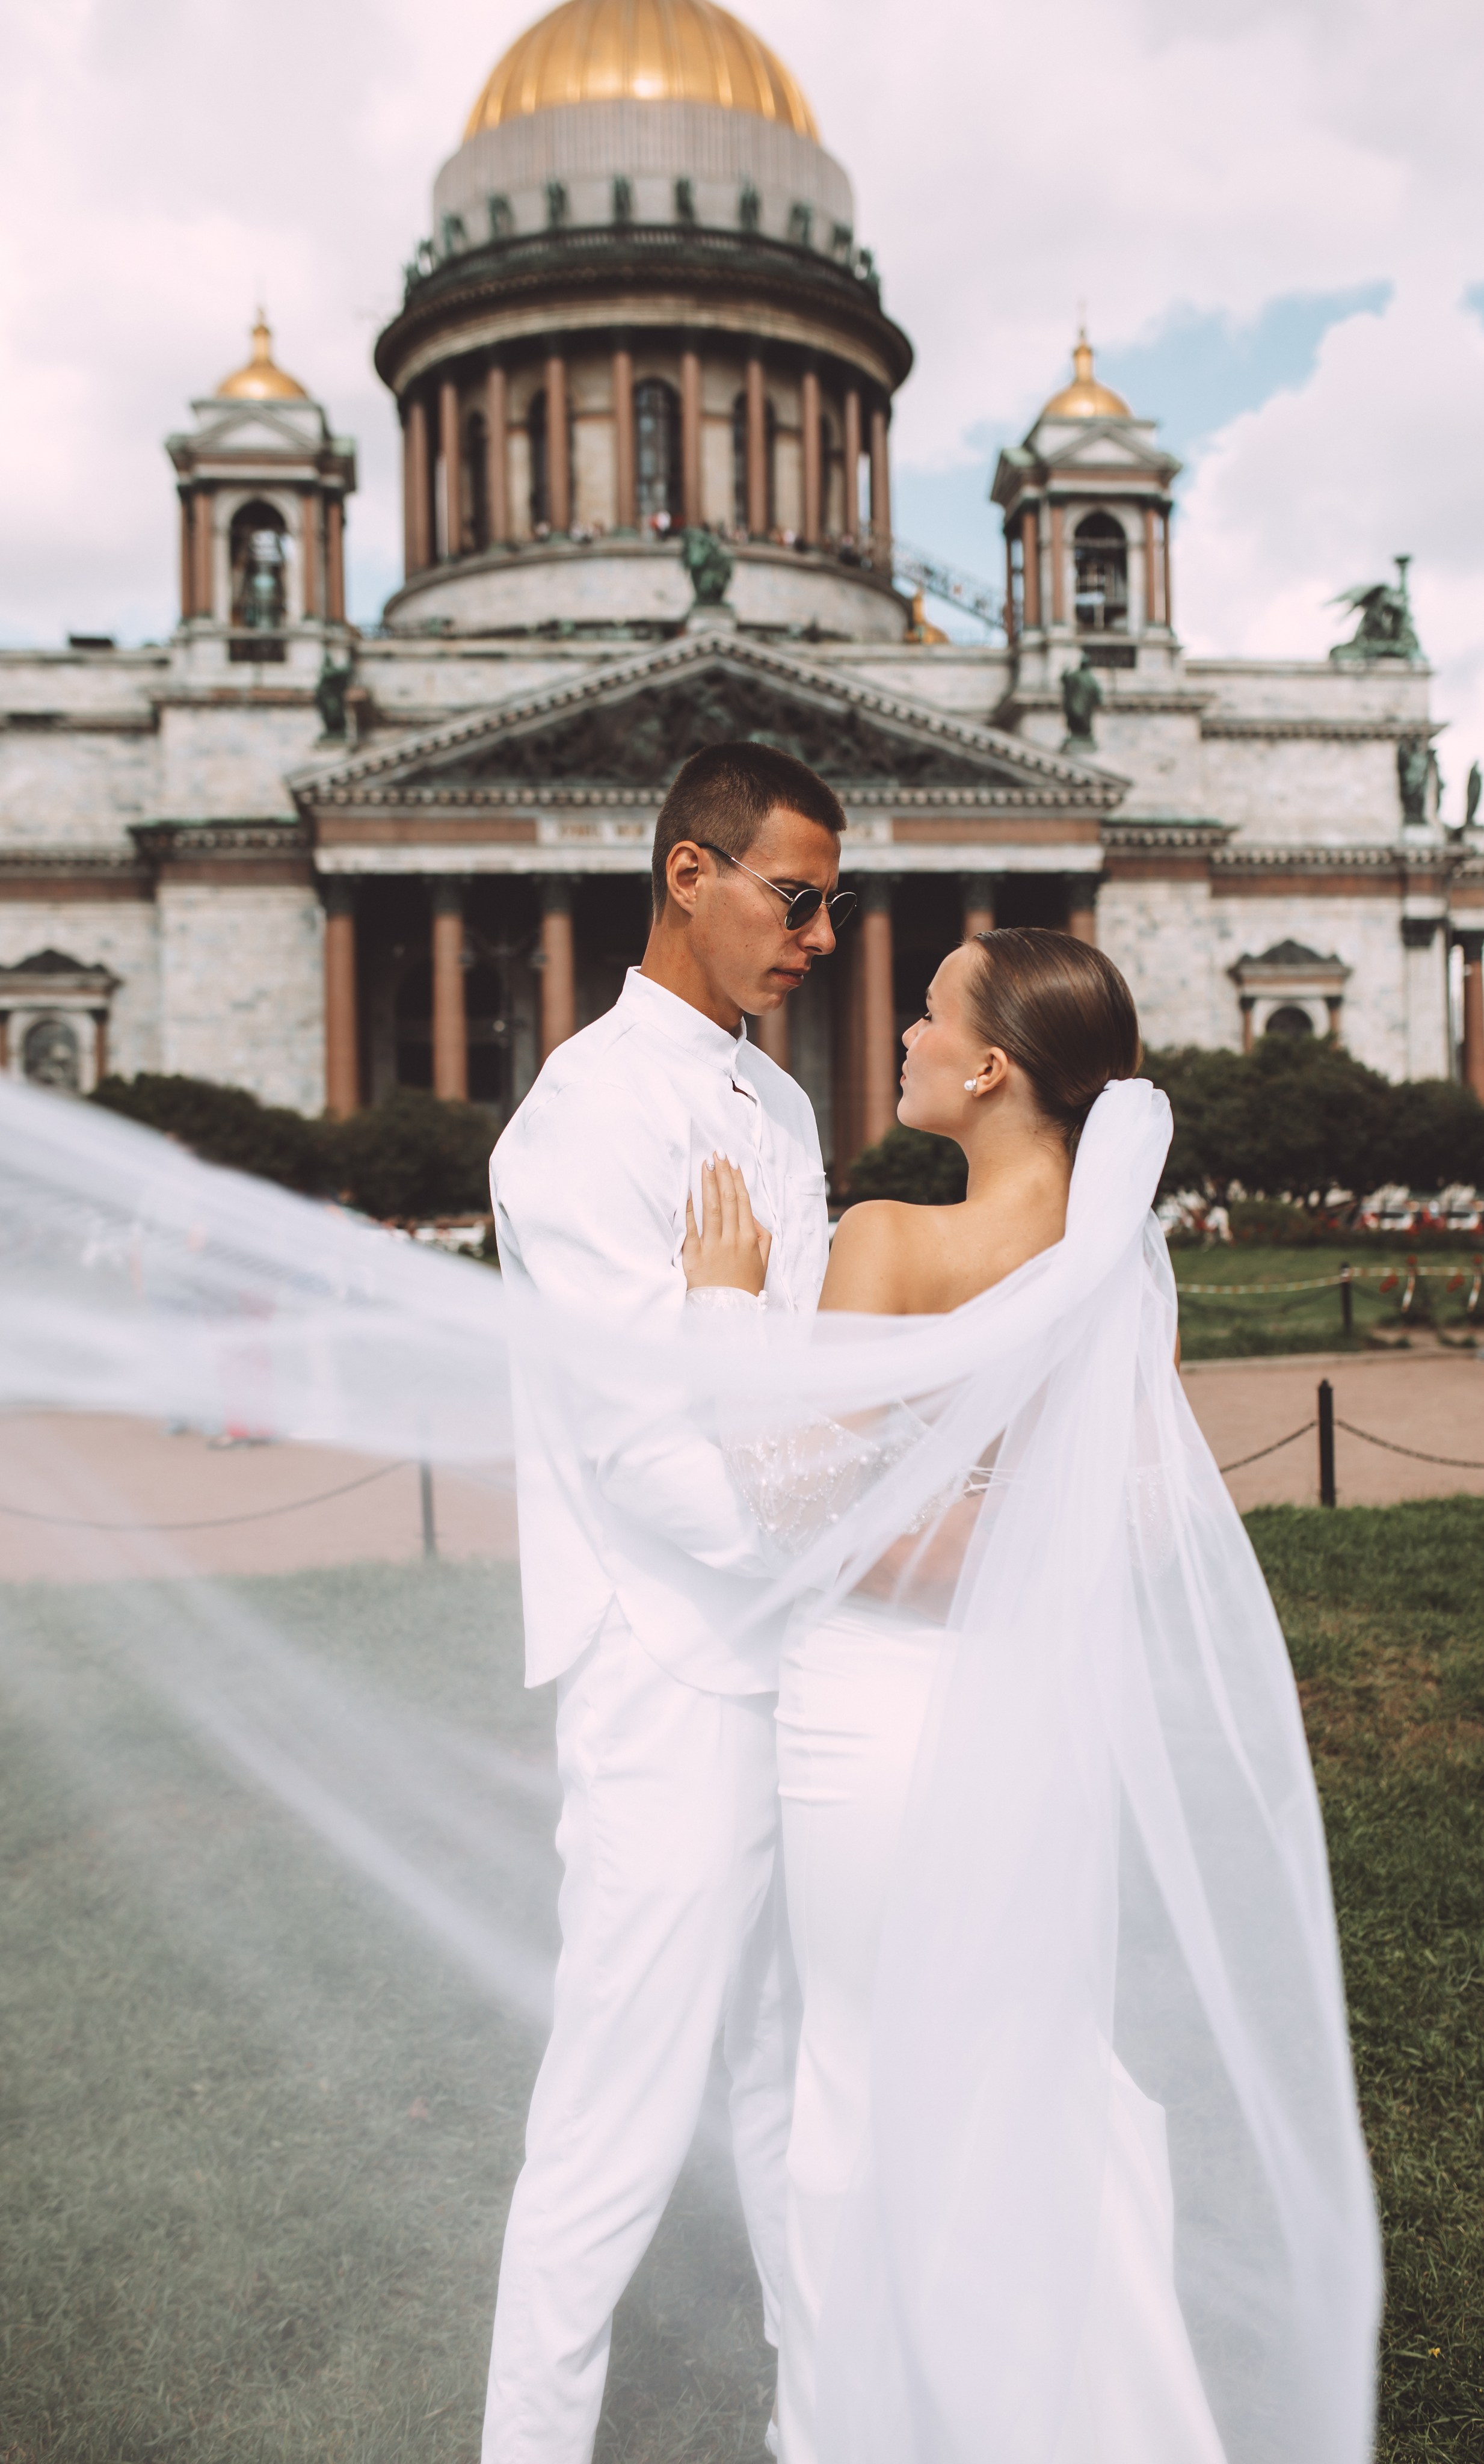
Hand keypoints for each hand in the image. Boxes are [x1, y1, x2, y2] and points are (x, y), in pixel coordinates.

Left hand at [683, 1155, 772, 1294]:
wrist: (727, 1314)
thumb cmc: (745, 1288)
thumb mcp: (762, 1263)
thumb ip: (762, 1237)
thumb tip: (753, 1215)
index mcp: (749, 1239)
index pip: (743, 1202)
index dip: (738, 1180)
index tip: (732, 1162)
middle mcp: (731, 1240)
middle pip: (728, 1199)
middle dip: (722, 1174)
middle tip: (717, 1153)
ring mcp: (712, 1247)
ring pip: (711, 1208)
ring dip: (708, 1183)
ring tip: (706, 1164)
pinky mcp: (693, 1256)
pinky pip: (691, 1228)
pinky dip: (689, 1208)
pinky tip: (687, 1191)